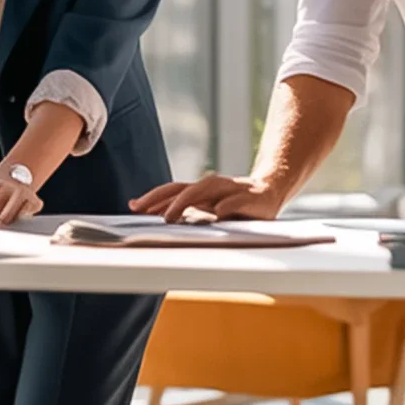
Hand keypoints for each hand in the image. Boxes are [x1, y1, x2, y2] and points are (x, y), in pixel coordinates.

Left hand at [130, 175, 284, 223]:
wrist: (272, 191)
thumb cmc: (236, 203)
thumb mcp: (210, 208)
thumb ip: (190, 211)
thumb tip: (161, 218)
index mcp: (202, 189)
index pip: (173, 189)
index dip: (153, 197)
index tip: (133, 206)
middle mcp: (214, 186)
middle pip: (184, 187)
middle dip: (162, 199)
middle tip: (143, 211)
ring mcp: (232, 190)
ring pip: (206, 189)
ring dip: (185, 201)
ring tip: (171, 216)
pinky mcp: (251, 198)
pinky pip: (236, 202)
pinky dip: (225, 207)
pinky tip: (216, 215)